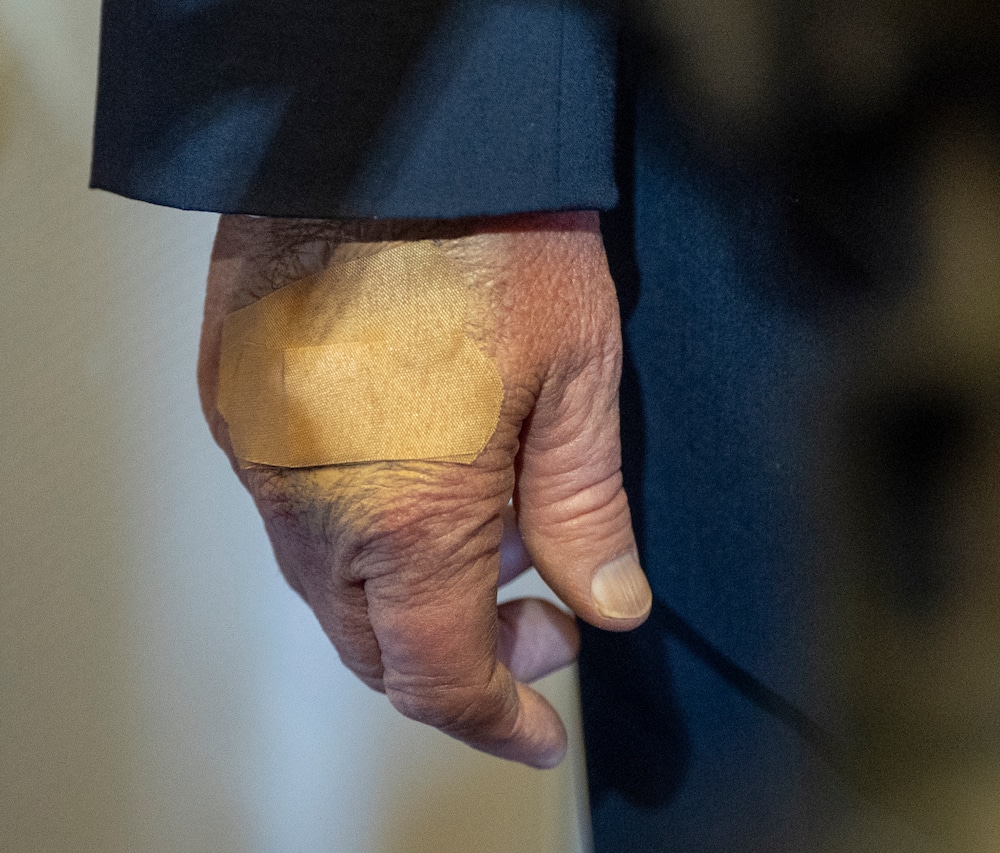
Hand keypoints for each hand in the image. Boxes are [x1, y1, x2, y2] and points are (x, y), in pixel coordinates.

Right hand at [197, 211, 649, 767]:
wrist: (390, 128)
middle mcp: (312, 505)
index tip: (539, 729)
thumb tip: (609, 605)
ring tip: (494, 545)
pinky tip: (421, 488)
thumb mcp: (577, 377)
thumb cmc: (497, 237)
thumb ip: (584, 508)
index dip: (495, 716)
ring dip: (406, 599)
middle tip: (544, 624)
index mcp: (405, 514)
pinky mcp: (234, 407)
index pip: (440, 671)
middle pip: (373, 644)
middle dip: (460, 660)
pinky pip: (293, 515)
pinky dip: (358, 537)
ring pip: (327, 586)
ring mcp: (258, 456)